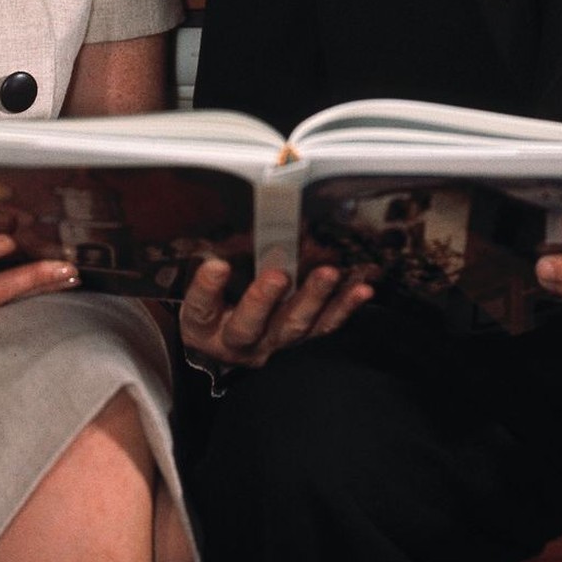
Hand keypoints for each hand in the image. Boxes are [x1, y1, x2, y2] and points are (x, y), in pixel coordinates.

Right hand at [177, 257, 373, 370]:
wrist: (227, 340)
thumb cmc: (213, 303)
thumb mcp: (201, 283)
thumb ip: (209, 256)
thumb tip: (223, 218)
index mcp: (205, 327)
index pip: (201, 310)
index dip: (207, 290)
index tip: (216, 266)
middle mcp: (239, 341)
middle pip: (251, 325)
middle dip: (264, 300)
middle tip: (277, 276)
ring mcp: (274, 342)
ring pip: (294, 326)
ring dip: (313, 299)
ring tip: (328, 275)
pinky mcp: (302, 338)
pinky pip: (326, 326)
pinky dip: (345, 307)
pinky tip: (360, 289)